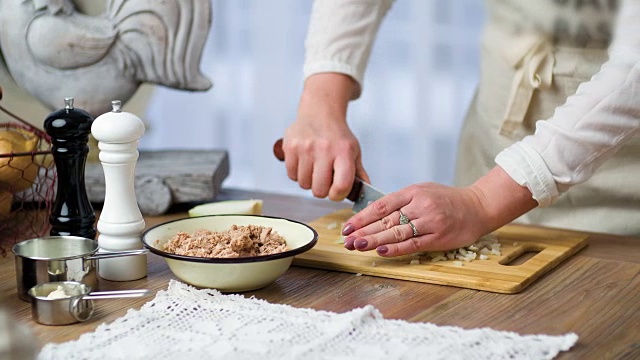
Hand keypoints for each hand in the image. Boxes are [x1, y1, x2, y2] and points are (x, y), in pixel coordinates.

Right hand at [282, 73, 369, 200]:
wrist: (320, 112)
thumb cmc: (337, 135)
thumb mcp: (353, 151)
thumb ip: (359, 172)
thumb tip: (366, 190)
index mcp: (344, 151)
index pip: (341, 186)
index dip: (338, 195)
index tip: (337, 191)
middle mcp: (324, 148)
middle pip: (319, 190)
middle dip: (322, 189)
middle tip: (325, 178)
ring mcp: (305, 147)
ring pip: (304, 184)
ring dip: (309, 181)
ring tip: (314, 167)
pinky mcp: (290, 147)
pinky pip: (291, 175)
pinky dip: (297, 173)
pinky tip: (304, 162)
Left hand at [341, 167, 537, 256]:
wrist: (478, 206)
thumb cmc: (447, 200)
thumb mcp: (422, 191)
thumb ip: (401, 201)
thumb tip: (373, 213)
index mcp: (413, 191)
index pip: (381, 205)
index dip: (362, 216)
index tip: (347, 226)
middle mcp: (420, 205)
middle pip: (386, 219)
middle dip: (363, 231)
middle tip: (346, 240)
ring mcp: (430, 221)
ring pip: (397, 232)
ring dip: (374, 240)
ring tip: (357, 246)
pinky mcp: (439, 236)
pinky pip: (413, 244)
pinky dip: (396, 249)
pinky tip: (380, 251)